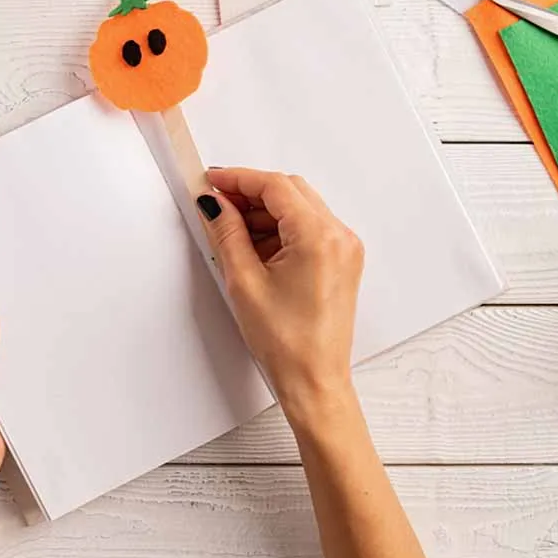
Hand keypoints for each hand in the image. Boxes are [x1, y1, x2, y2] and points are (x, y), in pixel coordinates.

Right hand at [196, 168, 363, 425]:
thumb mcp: (244, 281)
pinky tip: (255, 246)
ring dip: (266, 212)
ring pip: (300, 207)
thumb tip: (214, 203)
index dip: (239, 178)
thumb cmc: (287, 343)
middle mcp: (339, 236)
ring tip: (232, 231)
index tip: (212, 180)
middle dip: (251, 193)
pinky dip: (282, 229)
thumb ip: (227, 232)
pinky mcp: (342, 260)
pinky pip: (309, 227)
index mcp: (319, 237)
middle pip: (290, 191)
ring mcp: (345, 247)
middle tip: (217, 203)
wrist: (314, 380)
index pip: (275, 186)